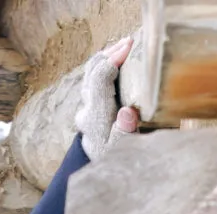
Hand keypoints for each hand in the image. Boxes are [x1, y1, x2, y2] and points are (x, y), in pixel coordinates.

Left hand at [74, 35, 140, 161]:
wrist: (101, 168)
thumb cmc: (117, 158)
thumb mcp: (123, 150)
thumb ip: (125, 133)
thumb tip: (126, 113)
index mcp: (96, 118)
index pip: (99, 80)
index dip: (113, 60)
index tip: (130, 47)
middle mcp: (86, 109)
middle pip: (92, 72)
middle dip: (111, 54)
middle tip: (130, 41)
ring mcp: (85, 106)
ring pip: (91, 72)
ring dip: (107, 56)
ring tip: (126, 45)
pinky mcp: (88, 104)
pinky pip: (93, 77)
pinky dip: (105, 63)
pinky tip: (118, 55)